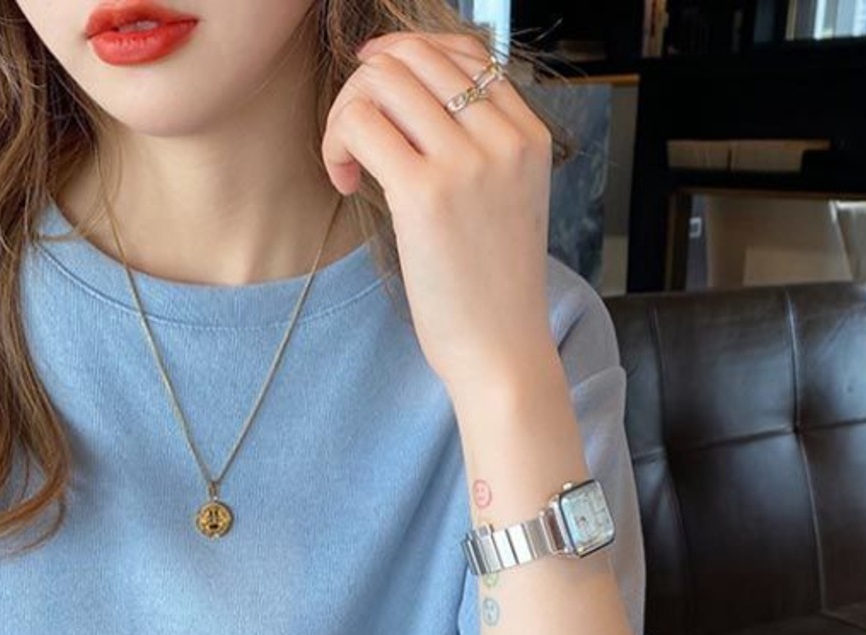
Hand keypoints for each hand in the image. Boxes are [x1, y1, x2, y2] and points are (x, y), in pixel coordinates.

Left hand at [322, 32, 555, 402]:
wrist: (501, 352)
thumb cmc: (492, 290)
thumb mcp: (507, 203)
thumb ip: (480, 149)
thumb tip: (414, 103)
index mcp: (529, 134)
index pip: (462, 52)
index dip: (405, 60)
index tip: (376, 97)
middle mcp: (503, 137)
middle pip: (413, 56)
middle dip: (367, 86)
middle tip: (356, 140)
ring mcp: (467, 162)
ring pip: (381, 81)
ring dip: (345, 114)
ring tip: (348, 164)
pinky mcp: (425, 194)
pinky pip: (360, 124)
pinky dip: (337, 144)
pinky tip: (345, 182)